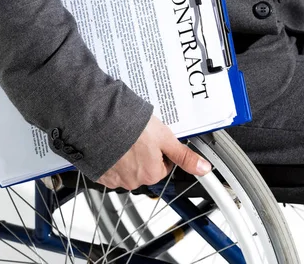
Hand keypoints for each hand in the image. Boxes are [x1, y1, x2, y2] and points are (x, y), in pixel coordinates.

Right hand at [97, 115, 211, 189]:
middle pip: (144, 168)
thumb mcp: (165, 138)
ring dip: (125, 156)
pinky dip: (110, 159)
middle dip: (142, 154)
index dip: (159, 149)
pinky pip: (108, 169)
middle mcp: (133, 181)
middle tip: (137, 137)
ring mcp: (114, 178)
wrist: (99, 122)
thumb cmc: (131, 128)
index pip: (162, 165)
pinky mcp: (99, 173)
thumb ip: (184, 156)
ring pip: (126, 168)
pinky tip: (110, 145)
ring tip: (121, 139)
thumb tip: (204, 169)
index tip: (153, 138)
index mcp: (151, 173)